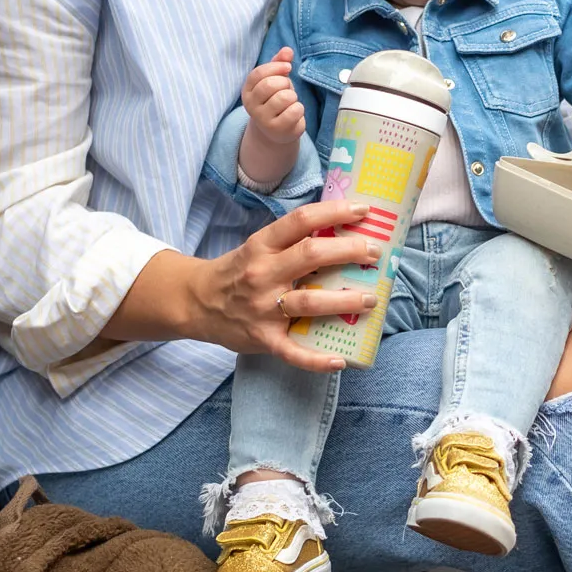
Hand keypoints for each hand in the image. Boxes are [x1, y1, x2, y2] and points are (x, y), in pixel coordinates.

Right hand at [189, 198, 385, 370]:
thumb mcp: (259, 247)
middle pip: (311, 255)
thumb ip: (293, 241)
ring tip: (370, 300)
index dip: (335, 212)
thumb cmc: (239, 271)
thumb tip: (343, 231)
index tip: (364, 211)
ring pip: (309, 303)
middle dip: (349, 252)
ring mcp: (263, 308)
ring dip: (345, 301)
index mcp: (263, 245)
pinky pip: (293, 352)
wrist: (196, 303)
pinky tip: (341, 360)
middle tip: (375, 253)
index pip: (301, 220)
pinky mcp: (263, 339)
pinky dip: (317, 360)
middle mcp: (263, 273)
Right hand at [241, 47, 305, 146]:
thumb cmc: (276, 100)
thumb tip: (287, 50)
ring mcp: (262, 119)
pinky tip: (294, 113)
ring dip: (293, 97)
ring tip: (290, 102)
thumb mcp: (276, 79)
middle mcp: (251, 105)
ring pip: (284, 97)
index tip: (288, 67)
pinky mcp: (277, 129)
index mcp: (247, 90)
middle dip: (285, 83)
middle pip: (270, 85)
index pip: (258, 74)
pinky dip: (299, 109)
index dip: (276, 67)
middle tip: (286, 90)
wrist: (276, 131)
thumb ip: (279, 63)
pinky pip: (294, 111)